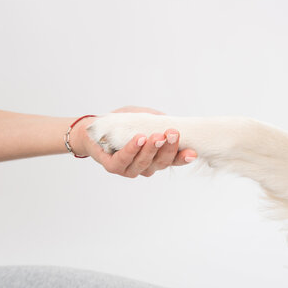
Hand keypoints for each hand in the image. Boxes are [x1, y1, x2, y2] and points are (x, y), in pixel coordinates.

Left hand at [71, 106, 196, 177]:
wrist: (94, 129)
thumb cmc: (122, 125)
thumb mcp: (143, 118)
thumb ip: (157, 121)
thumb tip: (170, 121)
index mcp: (156, 157)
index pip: (173, 160)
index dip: (183, 158)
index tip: (193, 152)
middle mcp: (145, 166)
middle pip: (161, 162)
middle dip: (168, 148)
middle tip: (172, 133)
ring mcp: (129, 169)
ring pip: (144, 162)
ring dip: (151, 149)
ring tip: (156, 136)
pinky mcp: (113, 166)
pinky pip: (124, 159)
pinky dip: (133, 149)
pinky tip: (139, 138)